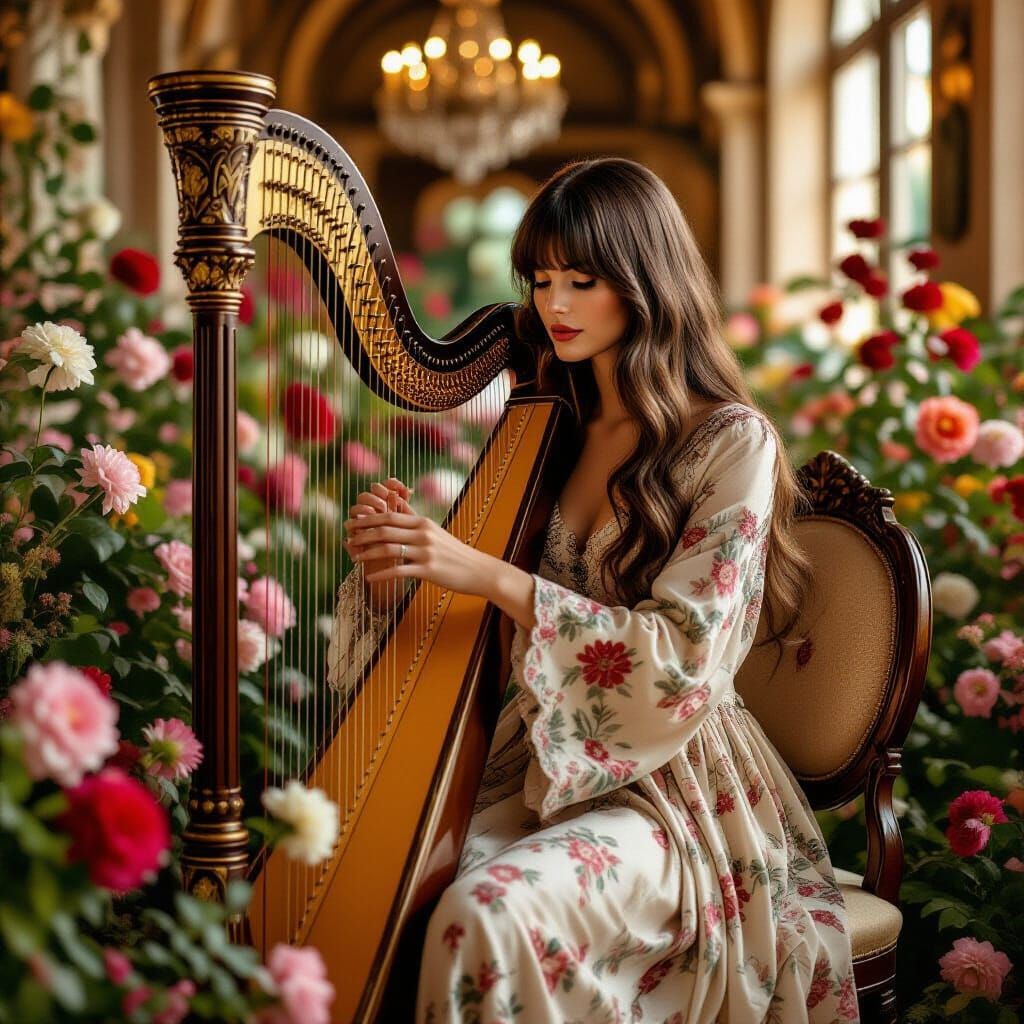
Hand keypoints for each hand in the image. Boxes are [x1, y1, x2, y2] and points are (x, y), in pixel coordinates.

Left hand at [343, 488, 490, 598]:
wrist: (477, 570)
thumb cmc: (454, 552)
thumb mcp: (435, 531)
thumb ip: (414, 518)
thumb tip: (398, 504)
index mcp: (423, 522)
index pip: (389, 516)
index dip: (368, 519)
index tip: (353, 523)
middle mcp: (423, 533)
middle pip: (385, 530)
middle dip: (362, 534)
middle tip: (347, 539)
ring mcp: (425, 552)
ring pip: (388, 549)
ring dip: (367, 554)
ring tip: (354, 558)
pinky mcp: (427, 570)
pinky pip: (398, 571)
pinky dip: (381, 574)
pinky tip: (369, 578)